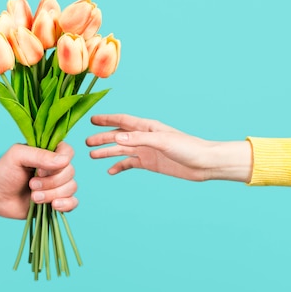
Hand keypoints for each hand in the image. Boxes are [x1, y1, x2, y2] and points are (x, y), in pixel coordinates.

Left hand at [0, 142, 78, 218]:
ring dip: (52, 194)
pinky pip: (73, 203)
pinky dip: (66, 205)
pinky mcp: (56, 201)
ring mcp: (57, 185)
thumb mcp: (17, 155)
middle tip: (31, 185)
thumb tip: (64, 161)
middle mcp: (56, 168)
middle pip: (70, 172)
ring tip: (33, 197)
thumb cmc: (4, 171)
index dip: (58, 164)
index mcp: (49, 152)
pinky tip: (53, 206)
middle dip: (50, 182)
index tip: (39, 170)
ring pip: (71, 188)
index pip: (68, 152)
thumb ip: (39, 155)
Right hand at [86, 114, 251, 182]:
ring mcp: (147, 151)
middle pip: (118, 137)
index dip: (106, 120)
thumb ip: (139, 139)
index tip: (91, 120)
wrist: (204, 163)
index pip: (122, 121)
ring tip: (91, 156)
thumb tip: (116, 138)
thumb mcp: (162, 142)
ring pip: (121, 150)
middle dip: (102, 138)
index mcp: (147, 127)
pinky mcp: (150, 163)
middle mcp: (145, 138)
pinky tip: (110, 171)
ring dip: (107, 152)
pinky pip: (130, 164)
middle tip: (85, 142)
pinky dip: (119, 166)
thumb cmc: (188, 148)